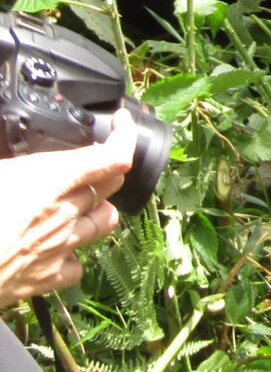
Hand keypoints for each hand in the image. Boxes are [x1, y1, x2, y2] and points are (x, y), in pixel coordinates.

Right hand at [0, 109, 137, 307]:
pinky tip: (57, 249)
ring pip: (106, 222)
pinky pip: (79, 264)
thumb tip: (17, 158)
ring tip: (79, 206)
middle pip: (111, 186)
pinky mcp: (48, 278)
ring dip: (98, 210)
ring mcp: (61, 246)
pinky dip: (74, 255)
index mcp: (52, 180)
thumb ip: (15, 160)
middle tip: (92, 167)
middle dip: (106, 172)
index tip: (119, 123)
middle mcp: (65, 212)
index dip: (124, 135)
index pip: (113, 156)